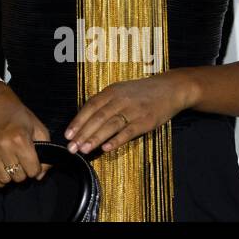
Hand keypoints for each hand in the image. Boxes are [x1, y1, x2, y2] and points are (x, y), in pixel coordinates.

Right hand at [0, 79, 52, 187]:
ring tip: (10, 164)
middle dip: (23, 171)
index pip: (33, 171)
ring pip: (4, 180)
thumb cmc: (18, 114)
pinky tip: (0, 170)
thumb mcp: (38, 127)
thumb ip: (45, 150)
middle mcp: (3, 145)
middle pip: (19, 177)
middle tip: (21, 160)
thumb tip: (39, 175)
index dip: (36, 167)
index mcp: (20, 139)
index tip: (32, 159)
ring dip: (10, 175)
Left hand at [64, 70, 194, 154]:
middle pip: (98, 117)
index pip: (90, 106)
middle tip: (72, 147)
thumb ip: (105, 103)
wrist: (170, 88)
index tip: (68, 134)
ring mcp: (133, 110)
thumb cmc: (142, 92)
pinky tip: (106, 148)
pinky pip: (128, 132)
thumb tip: (85, 120)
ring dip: (95, 138)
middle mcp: (121, 99)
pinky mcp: (146, 121)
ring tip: (84, 149)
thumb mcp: (121, 91)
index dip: (78, 121)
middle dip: (83, 133)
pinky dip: (116, 140)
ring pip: (110, 125)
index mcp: (112, 91)